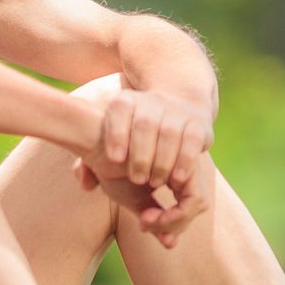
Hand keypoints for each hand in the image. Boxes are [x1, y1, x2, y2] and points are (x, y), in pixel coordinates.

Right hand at [72, 152, 214, 246]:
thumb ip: (154, 219)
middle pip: (199, 204)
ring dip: (171, 222)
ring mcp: (185, 161)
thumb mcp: (134, 198)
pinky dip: (172, 216)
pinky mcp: (184, 162)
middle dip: (175, 224)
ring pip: (197, 203)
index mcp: (176, 172)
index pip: (191, 204)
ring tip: (144, 219)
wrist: (94, 142)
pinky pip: (193, 198)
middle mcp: (183, 165)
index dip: (174, 222)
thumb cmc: (109, 167)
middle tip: (145, 224)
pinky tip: (146, 215)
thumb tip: (171, 245)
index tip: (143, 225)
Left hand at [95, 89, 213, 189]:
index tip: (114, 159)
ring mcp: (176, 111)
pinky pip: (192, 140)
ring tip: (154, 183)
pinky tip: (177, 180)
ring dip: (161, 162)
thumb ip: (89, 163)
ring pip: (169, 132)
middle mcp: (151, 101)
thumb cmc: (133, 139)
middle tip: (136, 179)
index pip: (119, 109)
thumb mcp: (109, 142)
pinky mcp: (198, 124)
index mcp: (126, 102)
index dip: (116, 133)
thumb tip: (85, 183)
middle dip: (140, 155)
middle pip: (145, 123)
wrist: (178, 109)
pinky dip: (185, 161)